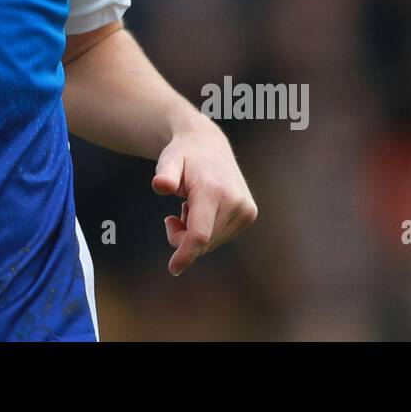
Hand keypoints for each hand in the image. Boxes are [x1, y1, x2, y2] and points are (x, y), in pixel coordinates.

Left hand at [152, 116, 257, 275]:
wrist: (207, 143)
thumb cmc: (182, 155)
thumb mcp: (168, 160)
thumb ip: (164, 174)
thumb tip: (160, 185)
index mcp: (213, 191)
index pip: (200, 234)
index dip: (185, 253)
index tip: (173, 268)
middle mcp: (235, 201)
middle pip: (203, 241)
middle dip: (183, 238)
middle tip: (171, 217)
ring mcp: (246, 209)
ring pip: (212, 242)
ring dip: (195, 232)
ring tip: (189, 205)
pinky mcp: (250, 214)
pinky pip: (221, 236)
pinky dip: (207, 229)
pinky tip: (203, 207)